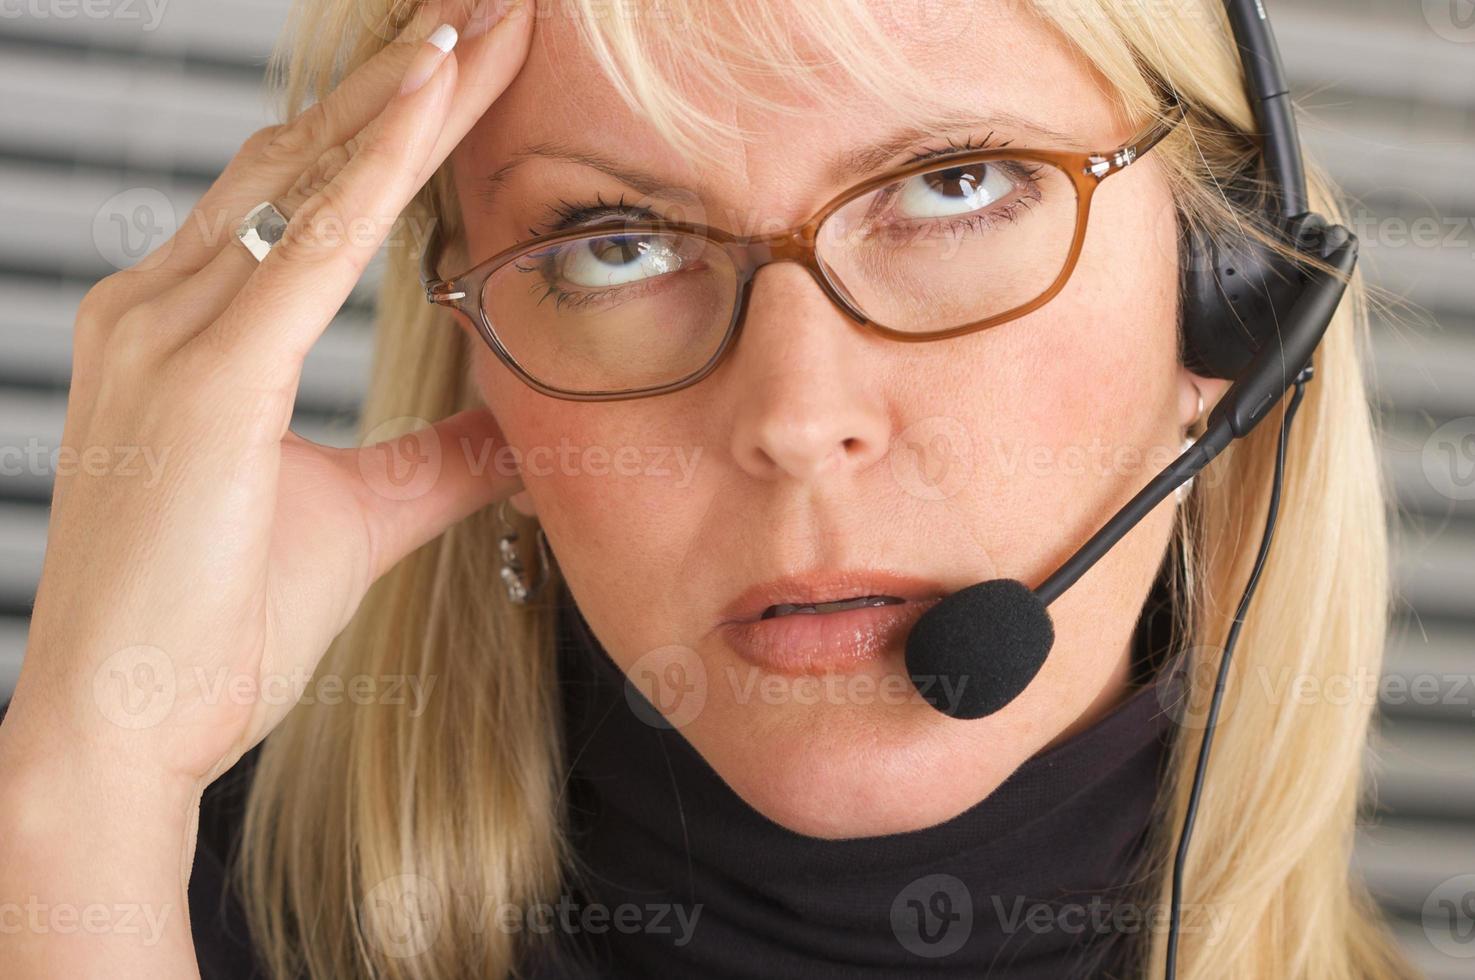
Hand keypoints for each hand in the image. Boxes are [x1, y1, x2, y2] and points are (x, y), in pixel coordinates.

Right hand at [5, 0, 533, 792]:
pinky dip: (381, 164)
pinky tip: (438, 98)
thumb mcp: (355, 521)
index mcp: (183, 332)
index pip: (299, 192)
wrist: (126, 729)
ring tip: (484, 23)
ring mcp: (166, 333)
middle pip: (301, 154)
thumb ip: (432, 467)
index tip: (462, 62)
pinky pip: (312, 245)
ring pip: (305, 173)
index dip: (382, 120)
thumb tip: (511, 437)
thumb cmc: (214, 629)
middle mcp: (159, 308)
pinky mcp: (201, 378)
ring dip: (404, 92)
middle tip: (491, 10)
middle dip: (402, 78)